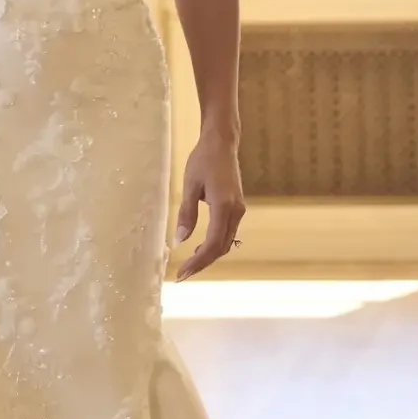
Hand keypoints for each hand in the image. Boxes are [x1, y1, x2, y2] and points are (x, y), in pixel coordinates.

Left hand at [172, 134, 244, 280]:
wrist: (222, 143)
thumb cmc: (203, 160)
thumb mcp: (189, 185)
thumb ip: (186, 214)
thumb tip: (179, 241)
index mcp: (224, 207)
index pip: (212, 244)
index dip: (198, 262)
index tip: (182, 274)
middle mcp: (235, 212)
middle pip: (221, 248)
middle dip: (202, 264)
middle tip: (182, 275)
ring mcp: (238, 210)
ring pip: (225, 243)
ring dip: (208, 256)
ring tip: (189, 265)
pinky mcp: (236, 208)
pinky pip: (227, 234)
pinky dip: (214, 245)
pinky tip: (200, 248)